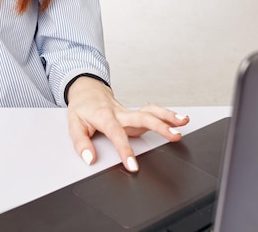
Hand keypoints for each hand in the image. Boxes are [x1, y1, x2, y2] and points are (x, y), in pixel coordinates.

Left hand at [66, 76, 188, 171]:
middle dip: (159, 126)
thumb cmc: (82, 108)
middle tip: (174, 136)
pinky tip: (180, 120)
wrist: (87, 90)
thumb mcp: (74, 124)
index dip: (124, 149)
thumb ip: (81, 143)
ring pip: (150, 111)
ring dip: (168, 116)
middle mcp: (120, 113)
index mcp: (104, 116)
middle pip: (142, 117)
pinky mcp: (134, 113)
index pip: (116, 133)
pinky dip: (166, 114)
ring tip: (183, 122)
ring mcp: (129, 112)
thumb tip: (90, 159)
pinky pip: (151, 112)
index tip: (133, 166)